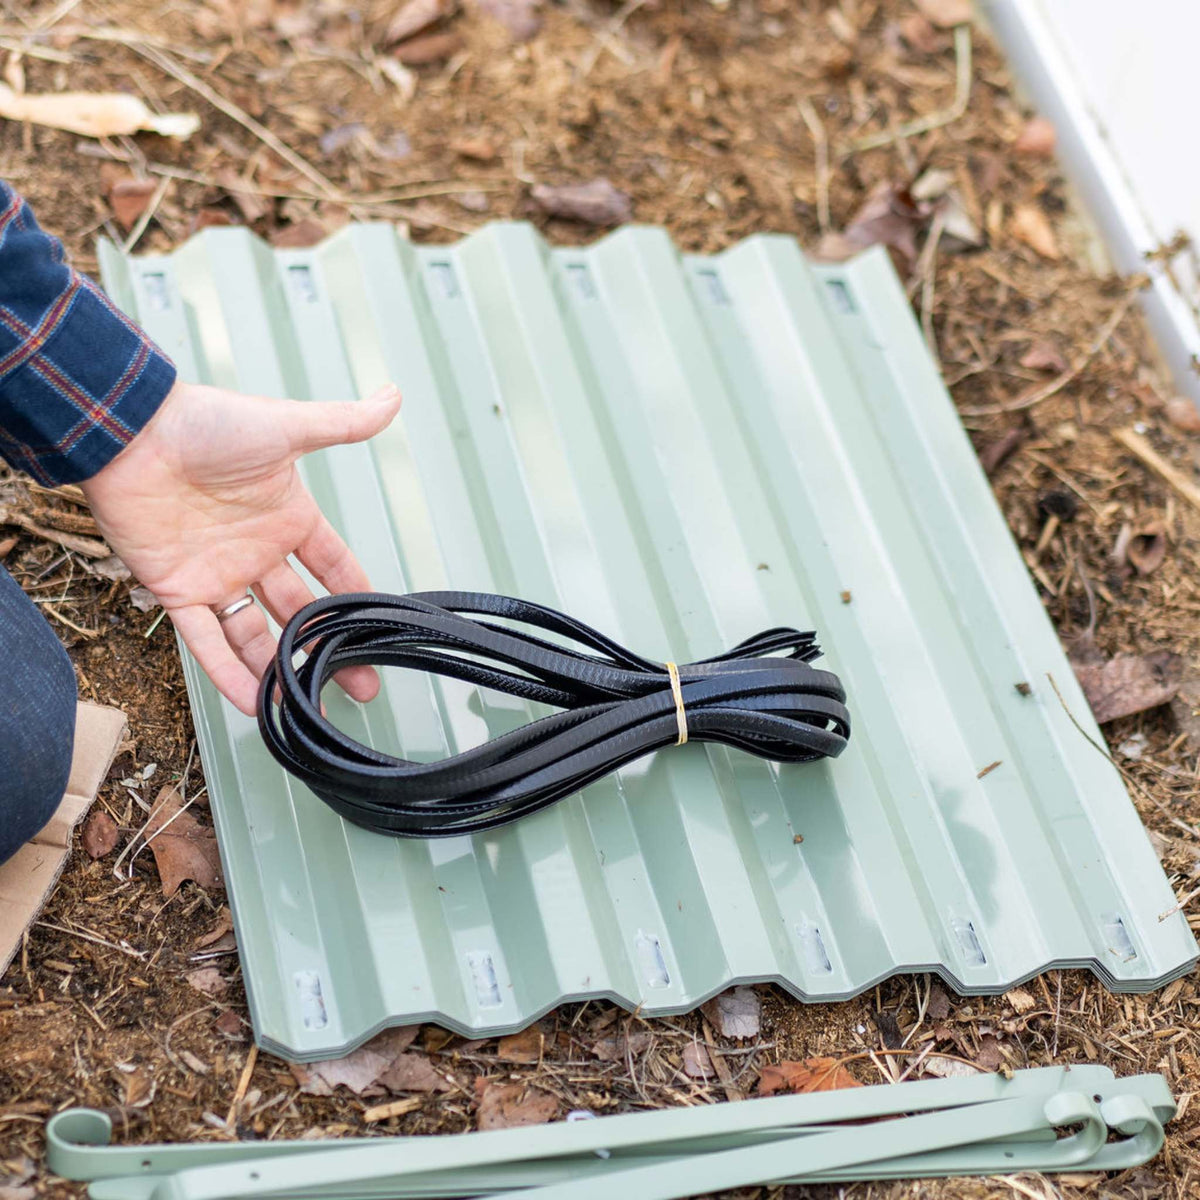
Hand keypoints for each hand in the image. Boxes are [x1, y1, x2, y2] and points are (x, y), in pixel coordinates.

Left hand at [81, 379, 402, 715]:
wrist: (131, 431)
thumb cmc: (204, 422)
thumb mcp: (286, 427)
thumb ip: (341, 424)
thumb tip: (392, 398)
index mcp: (288, 518)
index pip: (334, 567)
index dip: (358, 599)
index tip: (380, 632)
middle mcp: (257, 552)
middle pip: (304, 612)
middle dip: (332, 650)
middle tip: (362, 686)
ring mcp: (218, 575)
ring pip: (257, 635)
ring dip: (281, 670)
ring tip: (308, 705)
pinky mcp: (177, 590)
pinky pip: (207, 641)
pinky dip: (229, 674)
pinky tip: (255, 703)